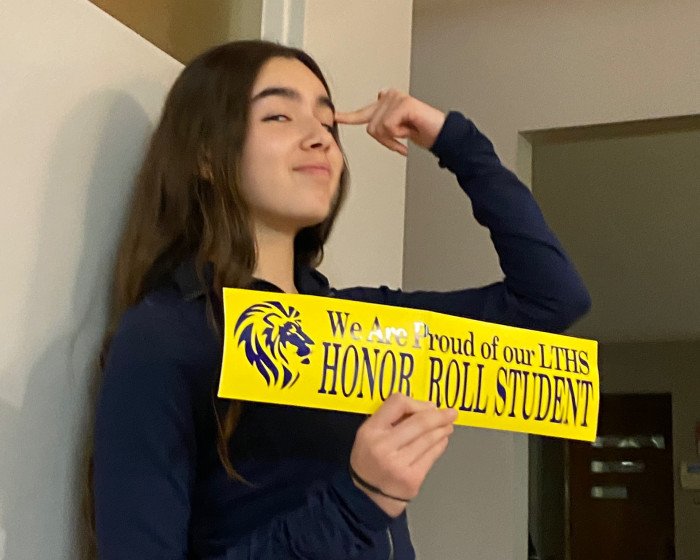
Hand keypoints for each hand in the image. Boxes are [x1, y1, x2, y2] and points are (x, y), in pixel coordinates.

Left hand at [335, 89, 445, 155]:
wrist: (441, 135)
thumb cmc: (421, 132)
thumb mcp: (396, 132)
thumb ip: (382, 125)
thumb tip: (369, 123)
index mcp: (386, 102)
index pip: (363, 112)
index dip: (348, 117)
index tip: (335, 118)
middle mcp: (389, 96)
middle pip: (370, 127)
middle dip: (384, 140)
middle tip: (400, 141)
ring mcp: (396, 98)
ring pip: (378, 128)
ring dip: (392, 138)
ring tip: (406, 134)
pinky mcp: (403, 103)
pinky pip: (388, 127)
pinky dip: (399, 135)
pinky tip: (410, 130)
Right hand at [349, 393, 456, 516]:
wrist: (367, 496)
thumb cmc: (371, 459)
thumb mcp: (370, 433)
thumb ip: (392, 417)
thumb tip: (427, 407)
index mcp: (371, 431)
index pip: (398, 403)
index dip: (416, 402)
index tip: (428, 406)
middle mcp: (383, 447)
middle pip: (420, 422)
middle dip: (439, 416)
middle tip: (451, 413)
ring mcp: (399, 465)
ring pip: (429, 439)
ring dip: (443, 430)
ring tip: (448, 425)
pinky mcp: (412, 479)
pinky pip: (432, 456)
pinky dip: (440, 445)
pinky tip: (442, 440)